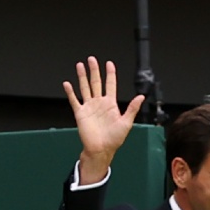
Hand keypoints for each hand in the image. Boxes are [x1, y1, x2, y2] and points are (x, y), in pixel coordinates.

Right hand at [63, 57, 144, 183]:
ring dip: (82, 77)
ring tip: (80, 65)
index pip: (110, 84)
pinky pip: (74, 100)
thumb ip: (132, 109)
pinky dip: (70, 92)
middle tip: (92, 59)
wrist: (101, 149)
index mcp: (110, 104)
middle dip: (94, 70)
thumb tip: (141, 97)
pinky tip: (67, 84)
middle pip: (96, 82)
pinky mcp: (80, 113)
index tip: (109, 63)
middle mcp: (99, 103)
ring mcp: (89, 107)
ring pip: (85, 88)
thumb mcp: (127, 123)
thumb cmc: (114, 139)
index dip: (110, 74)